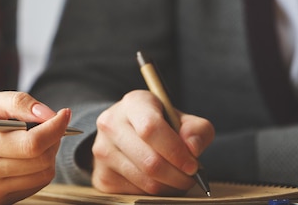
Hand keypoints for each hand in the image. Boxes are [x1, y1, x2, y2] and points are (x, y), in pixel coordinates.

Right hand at [0, 91, 70, 204]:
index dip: (55, 127)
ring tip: (38, 140)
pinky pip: (35, 186)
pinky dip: (40, 168)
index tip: (64, 113)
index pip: (31, 143)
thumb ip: (17, 102)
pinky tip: (28, 156)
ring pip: (43, 175)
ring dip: (49, 154)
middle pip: (41, 160)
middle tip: (50, 124)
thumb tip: (48, 113)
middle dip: (54, 138)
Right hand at [91, 90, 213, 195]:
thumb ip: (196, 129)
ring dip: (170, 187)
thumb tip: (193, 148)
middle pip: (150, 161)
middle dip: (178, 176)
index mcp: (133, 103)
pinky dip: (155, 193)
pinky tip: (160, 182)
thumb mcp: (179, 118)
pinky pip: (136, 193)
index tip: (193, 165)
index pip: (151, 128)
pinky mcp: (101, 176)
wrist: (123, 131)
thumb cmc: (157, 123)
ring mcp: (102, 151)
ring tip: (178, 179)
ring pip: (145, 182)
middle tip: (191, 177)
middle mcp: (111, 124)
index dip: (175, 150)